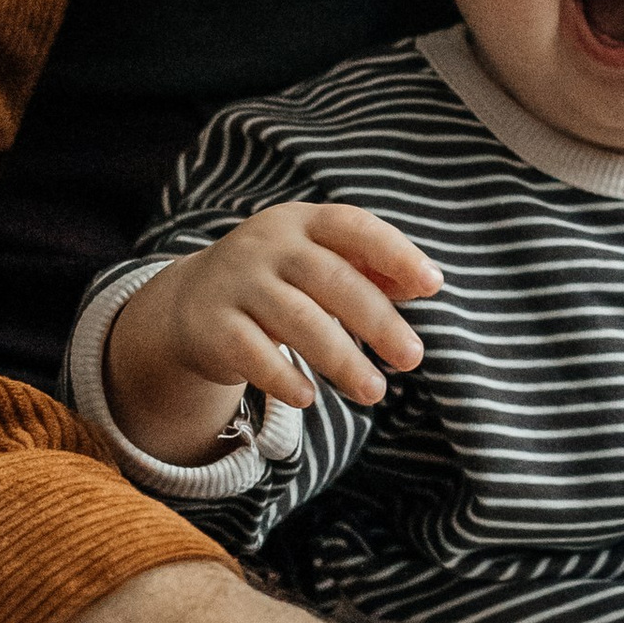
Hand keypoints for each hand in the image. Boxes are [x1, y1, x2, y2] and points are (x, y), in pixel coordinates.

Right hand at [105, 204, 441, 462]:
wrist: (191, 301)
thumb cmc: (280, 280)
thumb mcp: (320, 262)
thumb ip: (371, 269)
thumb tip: (424, 283)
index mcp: (303, 224)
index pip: (354, 228)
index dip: (395, 253)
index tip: (433, 284)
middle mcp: (267, 246)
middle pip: (331, 280)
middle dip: (377, 321)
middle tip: (413, 357)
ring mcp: (236, 284)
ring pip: (297, 320)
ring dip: (341, 359)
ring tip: (375, 391)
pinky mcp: (212, 326)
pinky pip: (252, 352)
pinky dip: (282, 376)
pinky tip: (310, 398)